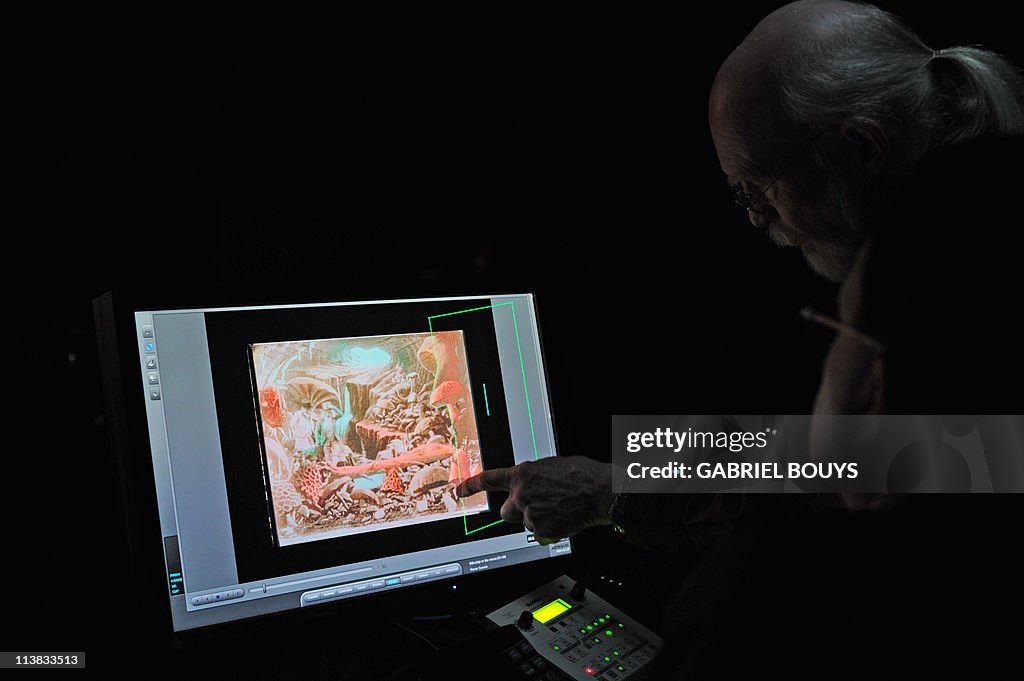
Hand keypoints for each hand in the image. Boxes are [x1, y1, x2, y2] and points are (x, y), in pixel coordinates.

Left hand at [455, 457, 618, 544]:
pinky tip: (564, 520)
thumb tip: (531, 484)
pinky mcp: (540, 530)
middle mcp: (521, 493)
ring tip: (560, 510)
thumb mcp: (553, 466)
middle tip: (537, 509)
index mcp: (523, 473)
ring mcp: (529, 513)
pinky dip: (551, 532)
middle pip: (505, 512)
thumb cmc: (584, 475)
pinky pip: (540, 535)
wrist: (601, 491)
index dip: (471, 485)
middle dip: (517, 512)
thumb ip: (534, 477)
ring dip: (539, 521)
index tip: (459, 491)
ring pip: (526, 524)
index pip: (489, 479)